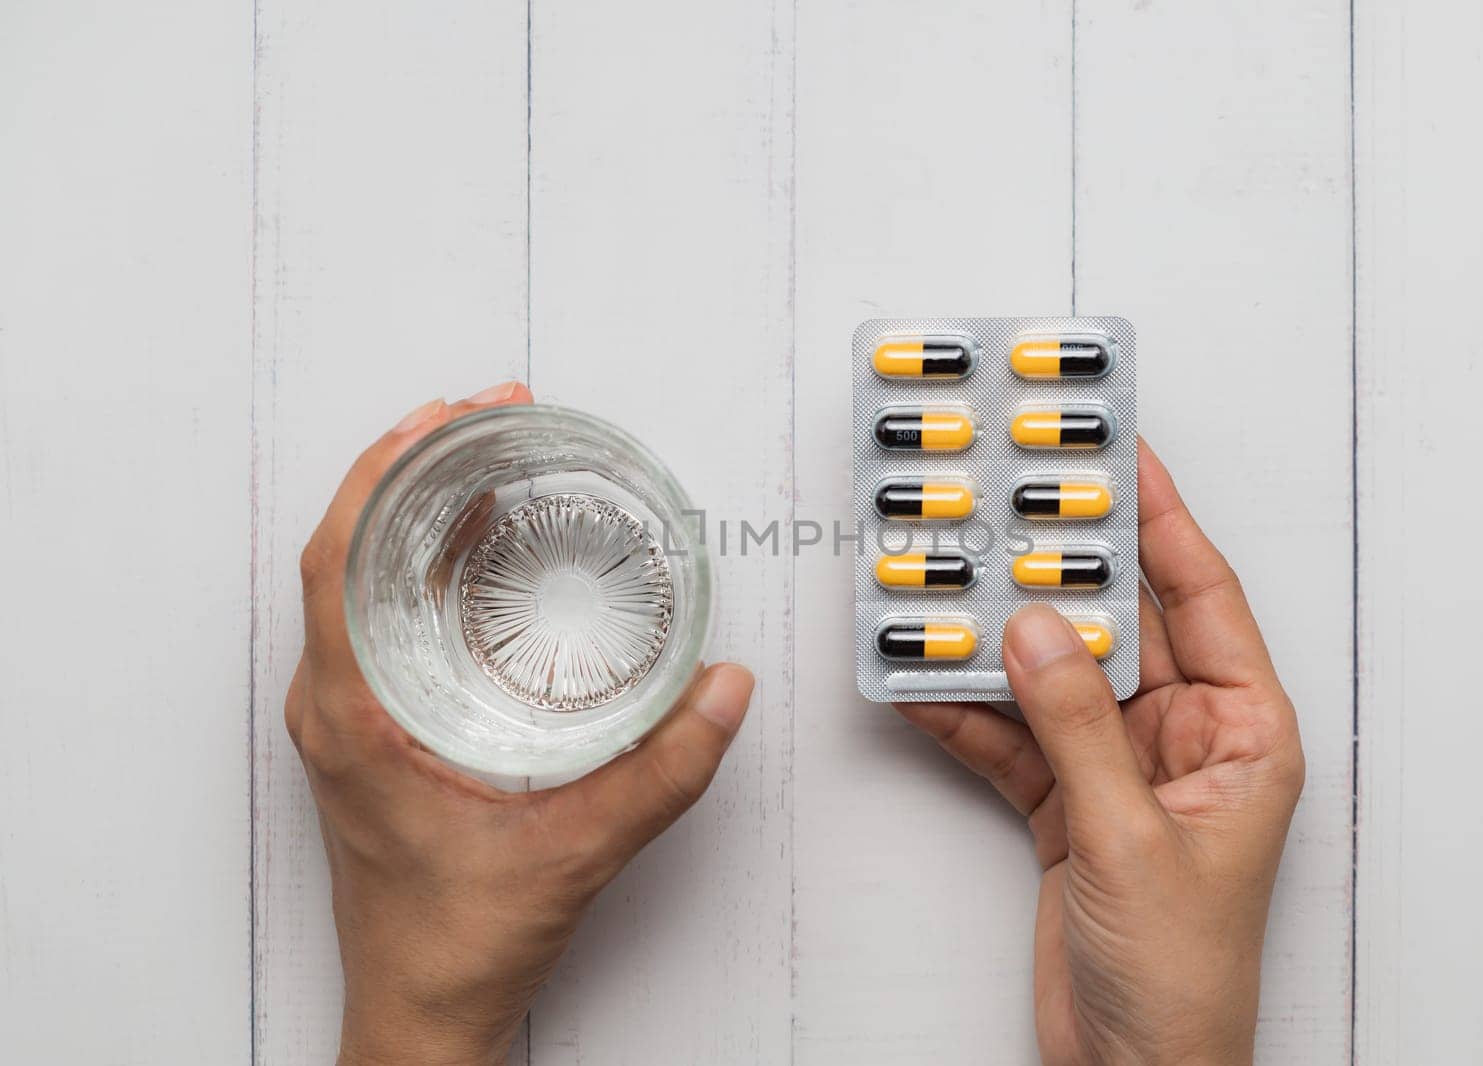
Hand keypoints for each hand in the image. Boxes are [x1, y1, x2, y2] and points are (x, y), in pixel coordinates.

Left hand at [287, 383, 755, 1065]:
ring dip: (420, 512)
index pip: (337, 560)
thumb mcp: (576, 850)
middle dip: (415, 469)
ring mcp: (352, 715)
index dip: (384, 473)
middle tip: (487, 418)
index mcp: (353, 715)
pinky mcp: (375, 728)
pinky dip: (427, 563)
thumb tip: (723, 688)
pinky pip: (385, 616)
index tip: (442, 419)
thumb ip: (662, 773)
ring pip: (366, 581)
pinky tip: (479, 546)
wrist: (424, 1006)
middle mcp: (338, 703)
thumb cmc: (461, 938)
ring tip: (488, 459)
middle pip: (351, 551)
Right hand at [895, 440, 1304, 1065]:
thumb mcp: (1133, 836)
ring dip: (995, 643)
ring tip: (942, 588)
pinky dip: (965, 714)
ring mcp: (1120, 769)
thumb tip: (1037, 627)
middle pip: (1118, 627)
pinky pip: (1011, 738)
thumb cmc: (1182, 975)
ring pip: (1053, 678)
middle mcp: (1184, 738)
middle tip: (1007, 509)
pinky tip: (920, 681)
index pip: (1205, 597)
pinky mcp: (1067, 806)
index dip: (1163, 520)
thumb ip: (1079, 726)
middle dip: (1059, 573)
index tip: (1121, 453)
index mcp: (1243, 732)